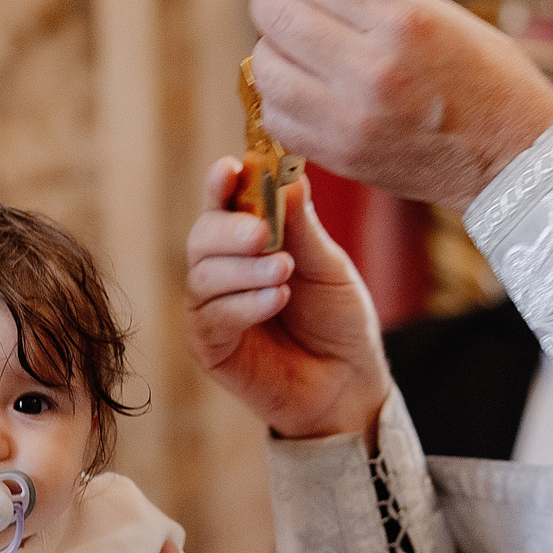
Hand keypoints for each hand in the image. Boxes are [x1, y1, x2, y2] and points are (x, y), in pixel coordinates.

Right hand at [186, 166, 391, 440]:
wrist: (349, 384)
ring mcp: (211, 309)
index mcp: (248, 242)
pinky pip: (212, 317)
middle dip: (230, 229)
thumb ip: (304, 230)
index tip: (231, 168)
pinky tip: (276, 300)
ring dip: (244, 270)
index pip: (223, 204)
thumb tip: (288, 180)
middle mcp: (222, 270)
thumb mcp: (329, 268)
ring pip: (203, 275)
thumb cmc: (338, 322)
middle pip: (203, 235)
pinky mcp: (209, 347)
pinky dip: (243, 304)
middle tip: (263, 232)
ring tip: (284, 273)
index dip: (220, 184)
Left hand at [245, 0, 552, 210]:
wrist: (511, 158)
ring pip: (265, 68)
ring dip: (270, 49)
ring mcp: (351, 118)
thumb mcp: (436, 13)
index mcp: (402, 21)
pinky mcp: (340, 155)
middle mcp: (371, 69)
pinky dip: (280, 96)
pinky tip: (303, 86)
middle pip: (277, 17)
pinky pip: (276, 116)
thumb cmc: (485, 76)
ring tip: (294, 45)